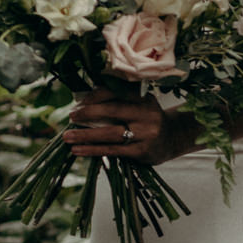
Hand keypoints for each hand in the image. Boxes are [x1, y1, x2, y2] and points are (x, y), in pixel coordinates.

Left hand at [63, 88, 195, 163]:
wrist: (174, 138)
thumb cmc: (147, 119)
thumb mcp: (138, 104)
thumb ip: (117, 101)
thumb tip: (82, 102)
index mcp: (143, 97)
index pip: (115, 92)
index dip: (94, 96)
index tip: (78, 103)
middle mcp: (146, 113)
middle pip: (112, 110)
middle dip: (88, 113)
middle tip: (71, 116)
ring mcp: (146, 133)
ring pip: (110, 133)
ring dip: (85, 135)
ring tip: (68, 137)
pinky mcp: (143, 151)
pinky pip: (113, 150)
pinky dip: (93, 150)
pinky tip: (78, 150)